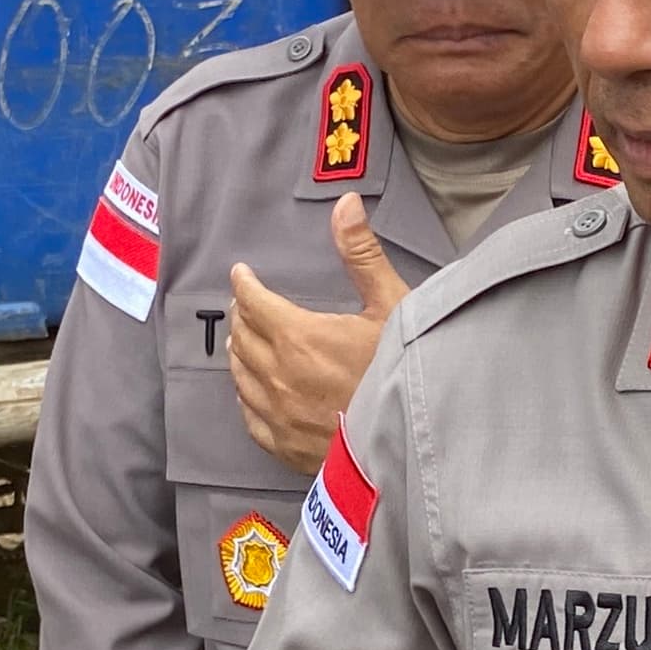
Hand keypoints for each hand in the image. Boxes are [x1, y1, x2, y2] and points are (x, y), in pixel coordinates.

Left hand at [226, 194, 408, 476]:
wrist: (410, 444)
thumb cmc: (404, 373)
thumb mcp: (392, 307)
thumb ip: (362, 255)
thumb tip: (345, 203)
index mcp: (299, 336)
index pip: (254, 302)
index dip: (244, 284)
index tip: (241, 275)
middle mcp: (278, 376)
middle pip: (243, 338)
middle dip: (242, 316)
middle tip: (246, 305)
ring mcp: (278, 415)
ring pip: (241, 376)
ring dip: (240, 353)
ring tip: (243, 342)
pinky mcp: (284, 446)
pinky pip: (249, 416)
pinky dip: (246, 395)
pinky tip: (252, 392)